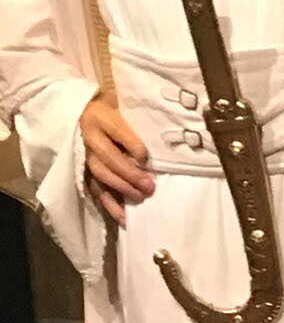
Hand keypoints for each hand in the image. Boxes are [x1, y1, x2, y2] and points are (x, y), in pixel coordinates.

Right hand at [80, 92, 152, 225]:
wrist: (80, 111)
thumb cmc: (111, 108)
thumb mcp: (121, 105)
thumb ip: (136, 118)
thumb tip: (164, 134)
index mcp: (100, 117)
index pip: (116, 131)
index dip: (131, 144)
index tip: (144, 157)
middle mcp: (89, 136)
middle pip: (108, 157)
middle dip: (129, 174)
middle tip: (149, 186)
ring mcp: (83, 154)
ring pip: (100, 174)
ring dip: (121, 188)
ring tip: (140, 198)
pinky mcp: (82, 171)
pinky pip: (95, 188)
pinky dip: (110, 204)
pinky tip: (124, 217)